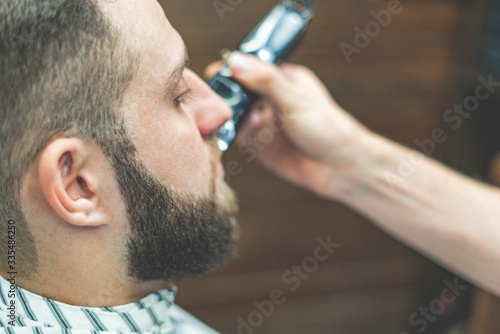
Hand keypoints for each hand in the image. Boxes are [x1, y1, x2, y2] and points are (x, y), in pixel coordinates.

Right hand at [205, 53, 371, 197]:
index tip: (216, 74)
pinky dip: (235, 135)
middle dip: (228, 96)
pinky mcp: (260, 145)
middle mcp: (271, 100)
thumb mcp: (294, 98)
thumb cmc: (327, 127)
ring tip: (246, 123)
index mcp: (283, 80)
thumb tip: (235, 61)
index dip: (232, 70)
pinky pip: (239, 137)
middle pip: (238, 91)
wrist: (339, 167)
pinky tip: (243, 136)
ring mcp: (265, 123)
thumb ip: (265, 81)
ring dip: (233, 118)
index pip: (251, 68)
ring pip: (236, 115)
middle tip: (223, 103)